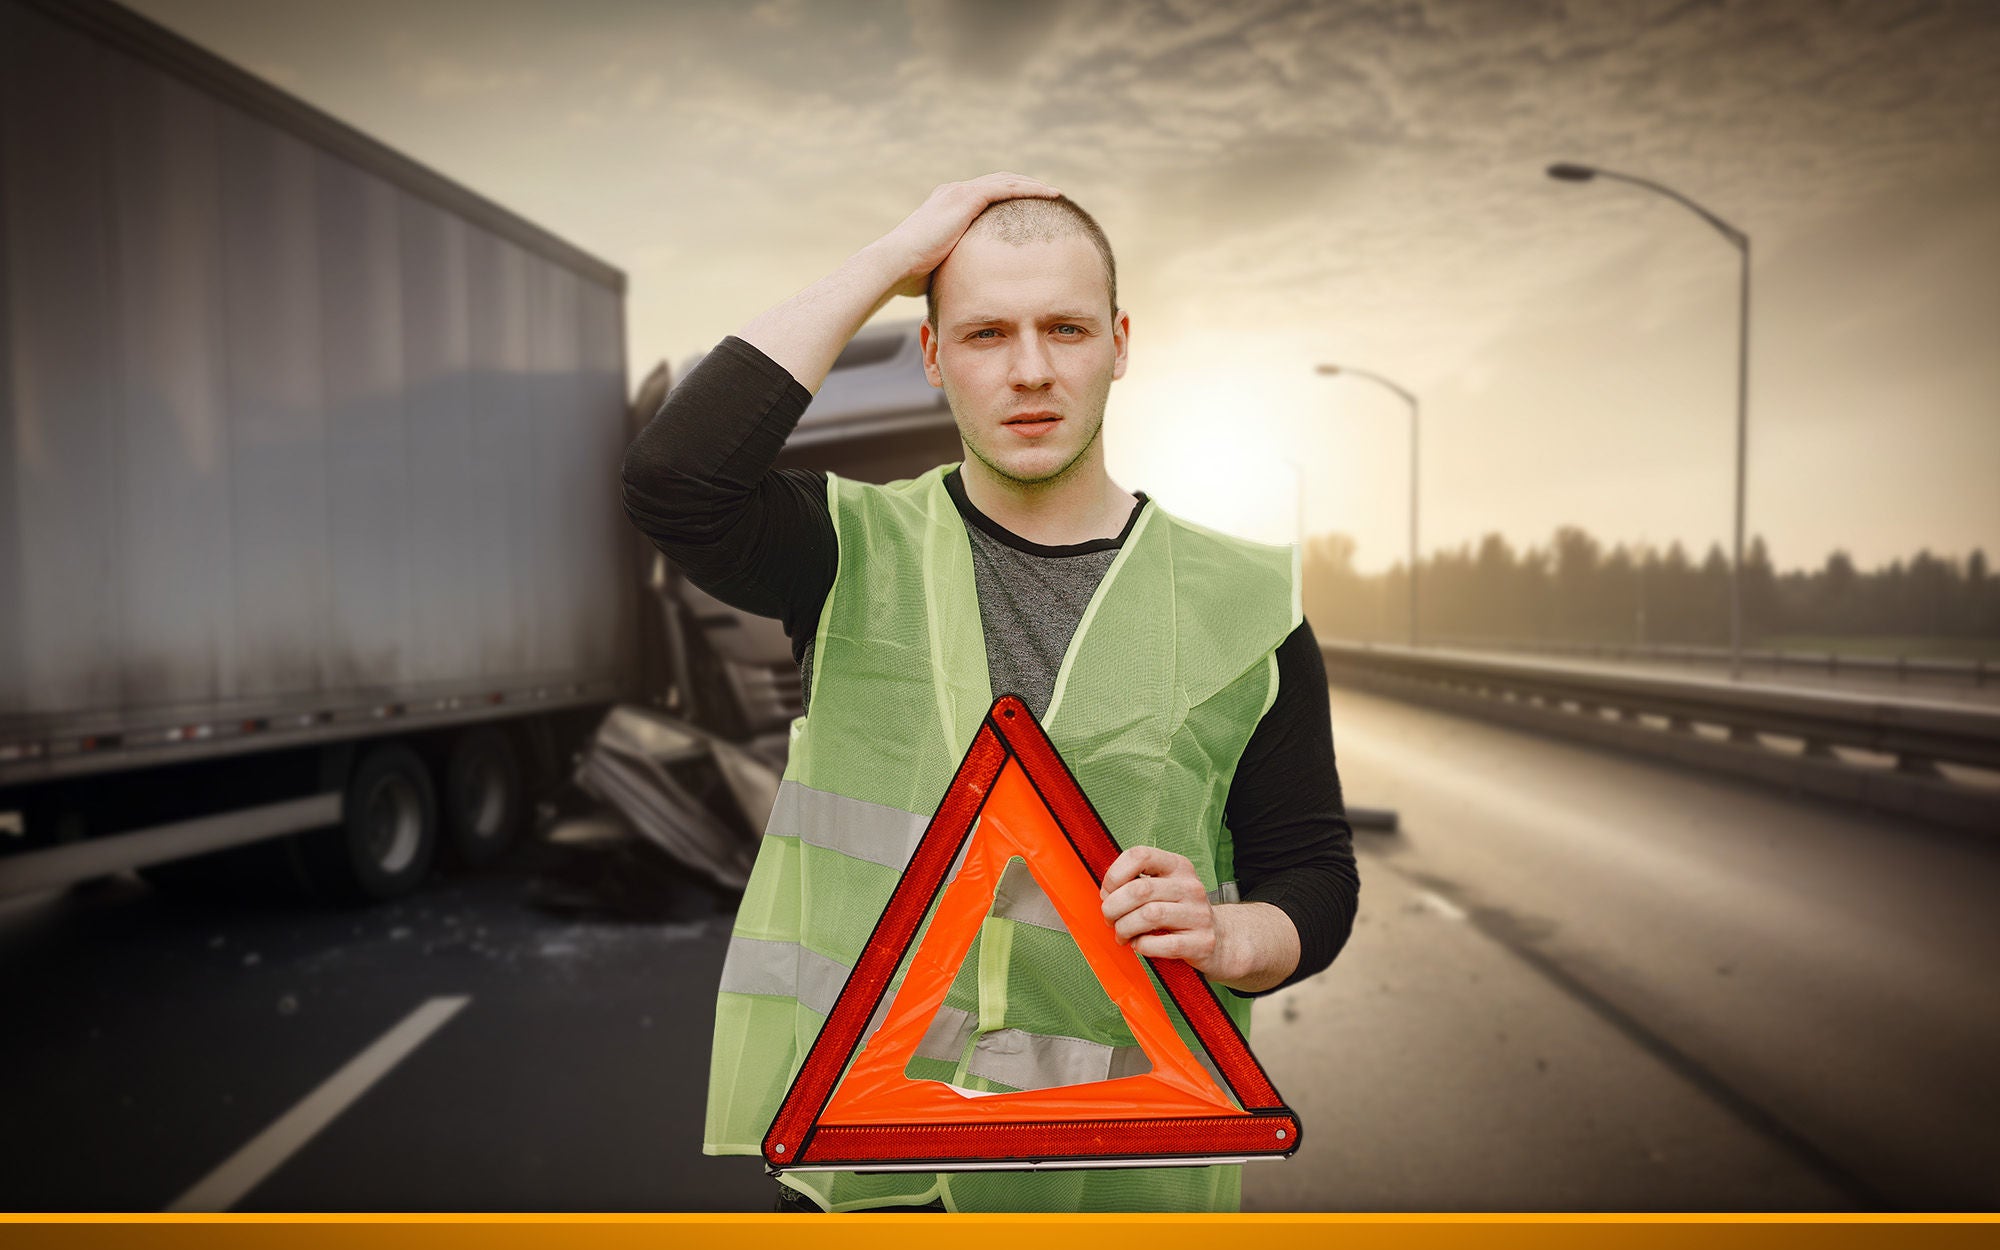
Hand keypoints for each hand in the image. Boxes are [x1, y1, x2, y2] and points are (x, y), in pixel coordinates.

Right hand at [872, 172, 1063, 299]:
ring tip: (1056, 193)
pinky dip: (1030, 189)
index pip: (984, 195)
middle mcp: (953, 193)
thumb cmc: (910, 276)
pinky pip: (1007, 188)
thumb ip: (956, 268)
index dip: (1009, 198)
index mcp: (946, 206)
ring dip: (1033, 185)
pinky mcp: (966, 198)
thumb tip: (966, 288)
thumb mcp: (939, 268)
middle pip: (999, 182)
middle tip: (1050, 195)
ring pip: (1006, 181)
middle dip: (1025, 186)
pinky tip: (1052, 195)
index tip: (1029, 208)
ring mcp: (959, 193)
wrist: (894, 265)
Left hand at [1099, 845, 1220, 968]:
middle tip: (1109, 918)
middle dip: (1113, 907)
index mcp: (1177, 866)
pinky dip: (1143, 946)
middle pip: (1139, 890)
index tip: (1107, 892)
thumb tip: (1105, 894)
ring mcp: (1198, 914)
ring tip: (1122, 935)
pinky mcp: (1201, 942)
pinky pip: (1163, 944)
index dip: (1114, 874)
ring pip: (1148, 916)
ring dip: (1125, 928)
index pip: (1140, 855)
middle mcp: (1190, 886)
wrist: (1221, 938)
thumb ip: (1135, 884)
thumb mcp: (1164, 888)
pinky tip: (1140, 945)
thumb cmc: (1181, 912)